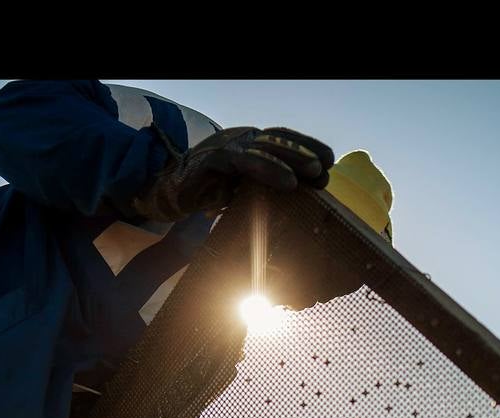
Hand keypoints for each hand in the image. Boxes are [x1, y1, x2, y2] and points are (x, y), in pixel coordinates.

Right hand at [133, 126, 334, 221]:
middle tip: (326, 167)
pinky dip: (267, 169)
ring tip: (312, 171)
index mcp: (250, 143)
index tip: (330, 163)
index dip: (307, 147)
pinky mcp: (212, 159)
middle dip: (304, 152)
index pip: (283, 139)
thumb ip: (266, 186)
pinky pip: (243, 161)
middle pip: (278, 139)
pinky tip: (285, 182)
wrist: (169, 193)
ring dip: (291, 158)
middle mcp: (240, 139)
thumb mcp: (244, 189)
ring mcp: (226, 146)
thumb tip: (302, 196)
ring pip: (264, 146)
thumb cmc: (209, 192)